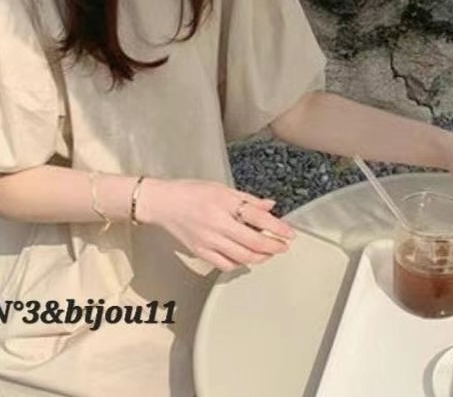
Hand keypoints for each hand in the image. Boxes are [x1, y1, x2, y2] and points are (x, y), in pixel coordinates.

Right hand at [137, 178, 295, 271]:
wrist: (163, 204)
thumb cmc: (190, 192)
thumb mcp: (221, 188)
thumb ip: (247, 199)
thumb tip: (269, 206)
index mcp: (224, 204)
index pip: (258, 218)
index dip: (278, 228)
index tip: (290, 233)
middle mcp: (218, 224)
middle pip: (254, 242)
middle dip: (273, 247)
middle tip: (283, 246)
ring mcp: (209, 241)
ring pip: (243, 257)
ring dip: (260, 257)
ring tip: (268, 253)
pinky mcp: (202, 253)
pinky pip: (227, 264)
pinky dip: (240, 263)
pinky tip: (246, 257)